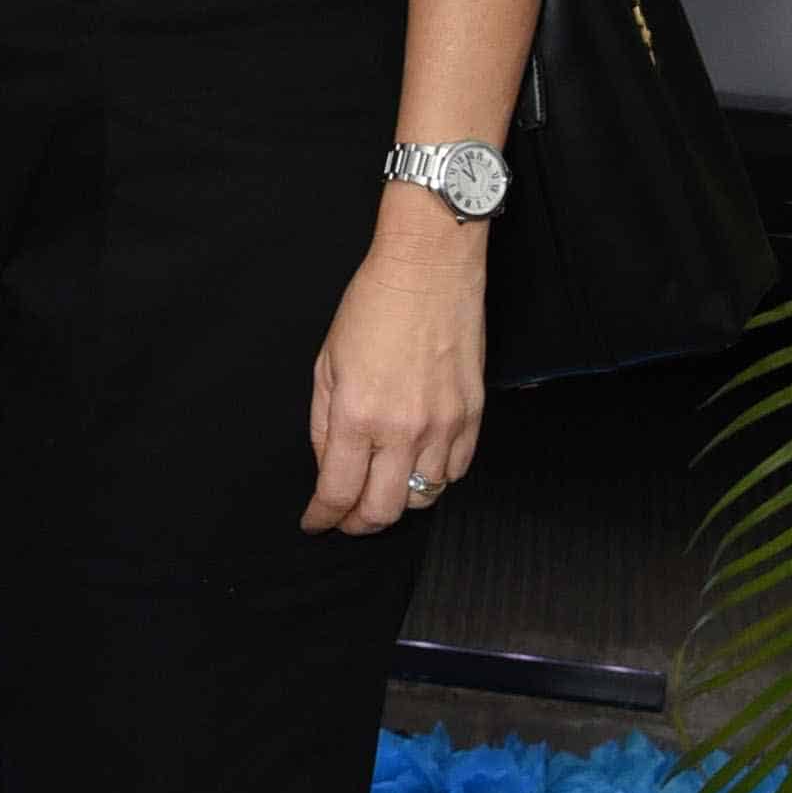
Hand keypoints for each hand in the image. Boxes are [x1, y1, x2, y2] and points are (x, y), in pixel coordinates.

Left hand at [304, 196, 486, 535]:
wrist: (429, 269)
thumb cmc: (372, 307)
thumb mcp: (326, 365)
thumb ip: (324, 425)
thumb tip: (329, 468)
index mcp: (358, 416)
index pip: (339, 493)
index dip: (324, 517)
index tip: (317, 522)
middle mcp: (404, 430)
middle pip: (384, 511)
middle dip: (359, 523)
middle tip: (346, 517)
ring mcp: (444, 425)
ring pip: (425, 497)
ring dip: (398, 500)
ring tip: (382, 487)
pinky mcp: (474, 414)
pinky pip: (457, 470)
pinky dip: (435, 478)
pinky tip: (417, 466)